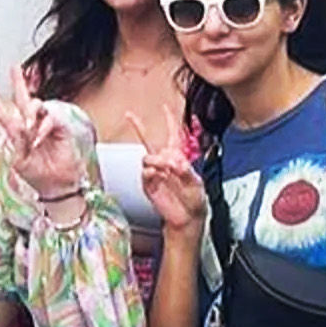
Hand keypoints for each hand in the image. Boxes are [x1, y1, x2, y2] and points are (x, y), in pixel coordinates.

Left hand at [0, 66, 86, 201]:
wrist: (57, 186)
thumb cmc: (37, 175)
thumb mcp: (19, 160)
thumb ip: (17, 142)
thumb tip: (22, 127)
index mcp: (17, 134)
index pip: (4, 113)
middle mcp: (31, 126)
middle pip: (23, 100)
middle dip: (18, 83)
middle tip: (14, 68)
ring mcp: (46, 126)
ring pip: (37, 106)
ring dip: (30, 114)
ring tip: (28, 128)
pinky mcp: (61, 129)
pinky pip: (51, 119)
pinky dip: (43, 127)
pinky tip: (38, 138)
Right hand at [126, 108, 204, 235]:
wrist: (186, 218)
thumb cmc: (194, 200)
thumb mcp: (196, 183)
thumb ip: (185, 171)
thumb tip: (173, 162)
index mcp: (178, 158)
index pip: (173, 135)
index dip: (169, 121)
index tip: (164, 108)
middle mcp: (164, 162)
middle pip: (149, 140)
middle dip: (138, 127)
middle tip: (129, 115)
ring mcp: (154, 173)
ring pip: (147, 157)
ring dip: (157, 160)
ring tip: (167, 168)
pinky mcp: (148, 184)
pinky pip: (145, 172)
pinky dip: (151, 172)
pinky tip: (157, 176)